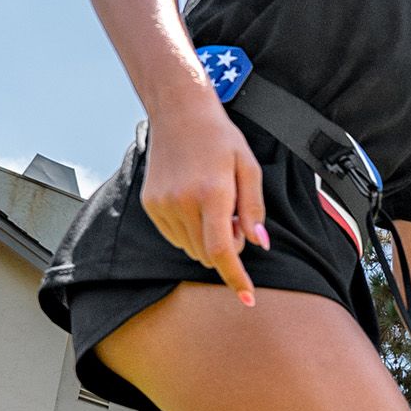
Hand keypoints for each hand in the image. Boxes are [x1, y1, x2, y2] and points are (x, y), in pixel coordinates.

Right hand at [139, 65, 271, 304]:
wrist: (179, 112)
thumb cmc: (220, 138)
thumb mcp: (248, 168)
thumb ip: (254, 209)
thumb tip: (259, 244)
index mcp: (211, 194)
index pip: (222, 252)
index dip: (236, 279)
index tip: (247, 298)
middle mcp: (183, 203)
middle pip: (208, 255)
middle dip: (226, 248)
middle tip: (233, 216)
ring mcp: (162, 205)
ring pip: (191, 248)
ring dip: (207, 239)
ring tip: (212, 204)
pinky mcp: (151, 205)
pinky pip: (175, 237)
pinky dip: (189, 231)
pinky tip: (195, 203)